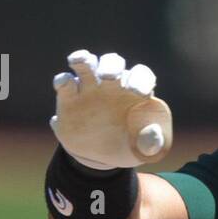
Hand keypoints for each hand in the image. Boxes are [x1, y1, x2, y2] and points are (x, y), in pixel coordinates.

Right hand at [50, 50, 172, 169]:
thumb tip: (153, 133)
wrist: (100, 158)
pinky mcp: (69, 98)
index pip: (141, 75)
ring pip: (87, 64)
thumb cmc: (129, 146)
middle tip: (109, 78)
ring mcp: (90, 88)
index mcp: (136, 92)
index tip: (140, 93)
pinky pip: (65, 82)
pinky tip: (65, 85)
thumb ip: (152, 143)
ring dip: (84, 60)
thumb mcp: (145, 150)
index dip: (141, 80)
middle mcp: (113, 84)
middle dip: (111, 66)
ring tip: (80, 62)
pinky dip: (63, 80)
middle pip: (113, 63)